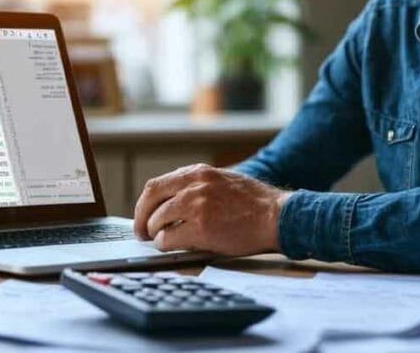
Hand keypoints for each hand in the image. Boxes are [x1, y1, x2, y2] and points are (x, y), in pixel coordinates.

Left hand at [132, 164, 289, 255]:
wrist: (277, 215)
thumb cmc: (255, 203)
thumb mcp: (223, 181)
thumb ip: (197, 187)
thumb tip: (172, 203)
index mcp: (198, 172)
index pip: (156, 185)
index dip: (144, 203)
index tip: (143, 215)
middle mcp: (194, 185)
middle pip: (150, 200)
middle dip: (142, 219)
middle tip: (142, 233)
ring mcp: (196, 205)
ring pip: (157, 221)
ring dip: (156, 234)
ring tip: (163, 240)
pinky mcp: (201, 228)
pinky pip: (168, 239)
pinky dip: (166, 245)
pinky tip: (173, 247)